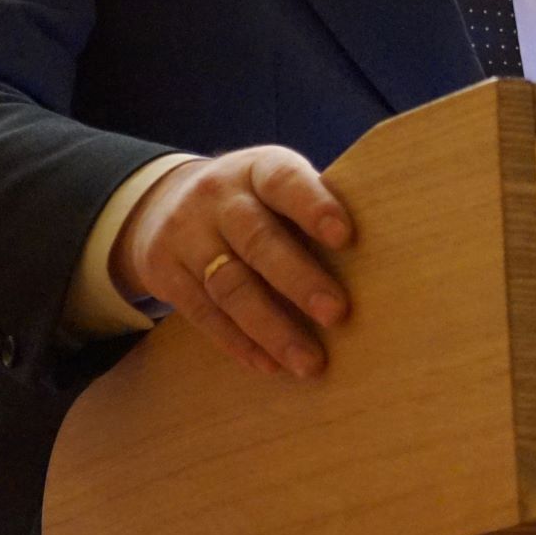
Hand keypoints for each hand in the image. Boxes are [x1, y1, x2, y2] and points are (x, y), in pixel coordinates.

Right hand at [110, 147, 353, 377]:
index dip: (314, 207)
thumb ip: (309, 214)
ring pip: (230, 285)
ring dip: (272, 329)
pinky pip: (203, 313)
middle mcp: (218, 198)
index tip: (346, 237)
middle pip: (258, 240)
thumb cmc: (250, 202)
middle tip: (337, 314)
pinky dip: (239, 342)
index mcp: (257, 169)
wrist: (160, 203)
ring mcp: (185, 234)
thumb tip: (375, 264)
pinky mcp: (164, 272)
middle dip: (299, 280)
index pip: (284, 182)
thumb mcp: (272, 187)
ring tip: (309, 362)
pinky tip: (269, 365)